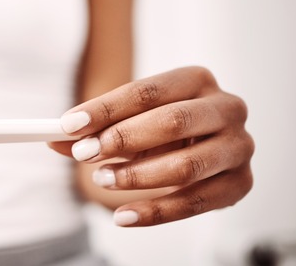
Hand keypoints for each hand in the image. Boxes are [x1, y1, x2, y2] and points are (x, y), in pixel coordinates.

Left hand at [52, 66, 253, 226]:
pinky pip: (195, 203)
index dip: (105, 108)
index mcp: (197, 80)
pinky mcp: (240, 184)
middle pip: (172, 122)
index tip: (70, 124)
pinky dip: (155, 212)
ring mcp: (238, 147)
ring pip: (186, 165)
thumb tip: (55, 138)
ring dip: (137, 176)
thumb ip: (96, 131)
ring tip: (102, 180)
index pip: (148, 91)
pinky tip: (124, 216)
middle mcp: (226, 108)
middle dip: (122, 139)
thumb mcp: (129, 123)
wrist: (202, 149)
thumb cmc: (164, 131)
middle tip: (85, 153)